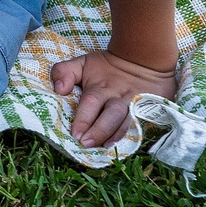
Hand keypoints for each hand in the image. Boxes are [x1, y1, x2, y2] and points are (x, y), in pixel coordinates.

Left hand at [50, 49, 177, 148]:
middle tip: (86, 143)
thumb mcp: (83, 62)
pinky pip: (138, 122)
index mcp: (99, 86)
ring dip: (114, 134)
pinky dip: (129, 133)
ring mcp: (133, 103)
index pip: (91, 102)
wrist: (142, 61)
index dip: (83, 118)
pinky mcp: (146, 108)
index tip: (75, 134)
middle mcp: (117, 96)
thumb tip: (59, 89)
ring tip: (103, 146)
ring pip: (125, 120)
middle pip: (110, 114)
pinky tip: (119, 142)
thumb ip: (65, 71)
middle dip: (98, 130)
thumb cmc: (107, 67)